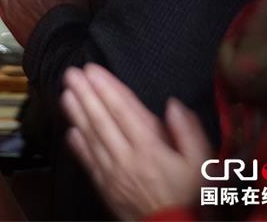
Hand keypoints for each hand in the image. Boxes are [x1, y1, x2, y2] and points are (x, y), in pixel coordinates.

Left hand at [61, 64, 210, 220]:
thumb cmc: (189, 196)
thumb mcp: (201, 162)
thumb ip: (189, 131)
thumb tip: (173, 105)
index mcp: (150, 148)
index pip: (124, 111)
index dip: (107, 88)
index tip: (92, 71)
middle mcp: (127, 158)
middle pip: (103, 120)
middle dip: (86, 94)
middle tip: (71, 74)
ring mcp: (114, 174)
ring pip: (92, 139)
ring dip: (77, 115)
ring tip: (65, 93)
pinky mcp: (107, 189)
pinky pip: (90, 165)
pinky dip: (78, 148)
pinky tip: (70, 132)